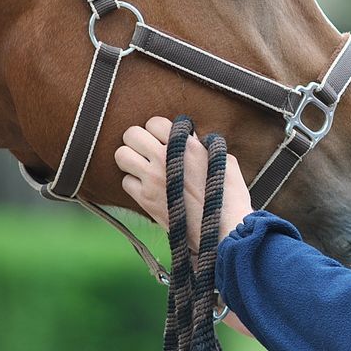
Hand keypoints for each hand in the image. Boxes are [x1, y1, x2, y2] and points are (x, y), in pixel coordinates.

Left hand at [114, 116, 253, 252]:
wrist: (223, 229)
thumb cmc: (230, 195)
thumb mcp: (224, 160)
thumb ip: (203, 146)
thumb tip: (192, 139)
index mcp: (187, 145)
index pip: (155, 122)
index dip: (160, 130)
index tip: (166, 140)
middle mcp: (166, 158)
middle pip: (132, 134)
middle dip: (139, 141)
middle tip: (149, 151)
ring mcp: (153, 179)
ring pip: (121, 155)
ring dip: (131, 159)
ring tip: (144, 166)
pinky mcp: (146, 200)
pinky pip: (125, 181)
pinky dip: (134, 183)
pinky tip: (148, 187)